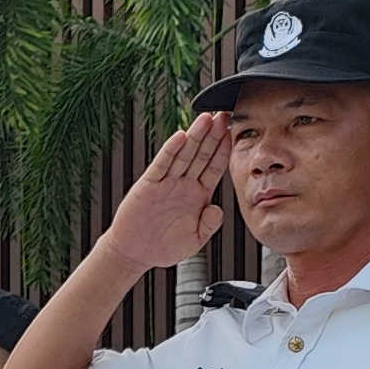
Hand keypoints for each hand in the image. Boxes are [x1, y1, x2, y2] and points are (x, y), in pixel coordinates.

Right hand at [95, 113, 238, 271]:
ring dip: (196, 136)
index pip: (215, 167)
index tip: (235, 132)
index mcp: (199, 195)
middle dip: (214, 134)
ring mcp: (167, 182)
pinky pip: (162, 164)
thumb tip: (217, 209)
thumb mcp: (194, 240)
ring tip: (207, 117)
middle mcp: (184, 184)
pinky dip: (171, 150)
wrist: (134, 253)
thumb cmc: (164, 247)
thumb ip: (208, 225)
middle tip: (225, 115)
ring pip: (184, 154)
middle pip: (202, 154)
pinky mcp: (149, 184)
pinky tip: (180, 136)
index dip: (224, 150)